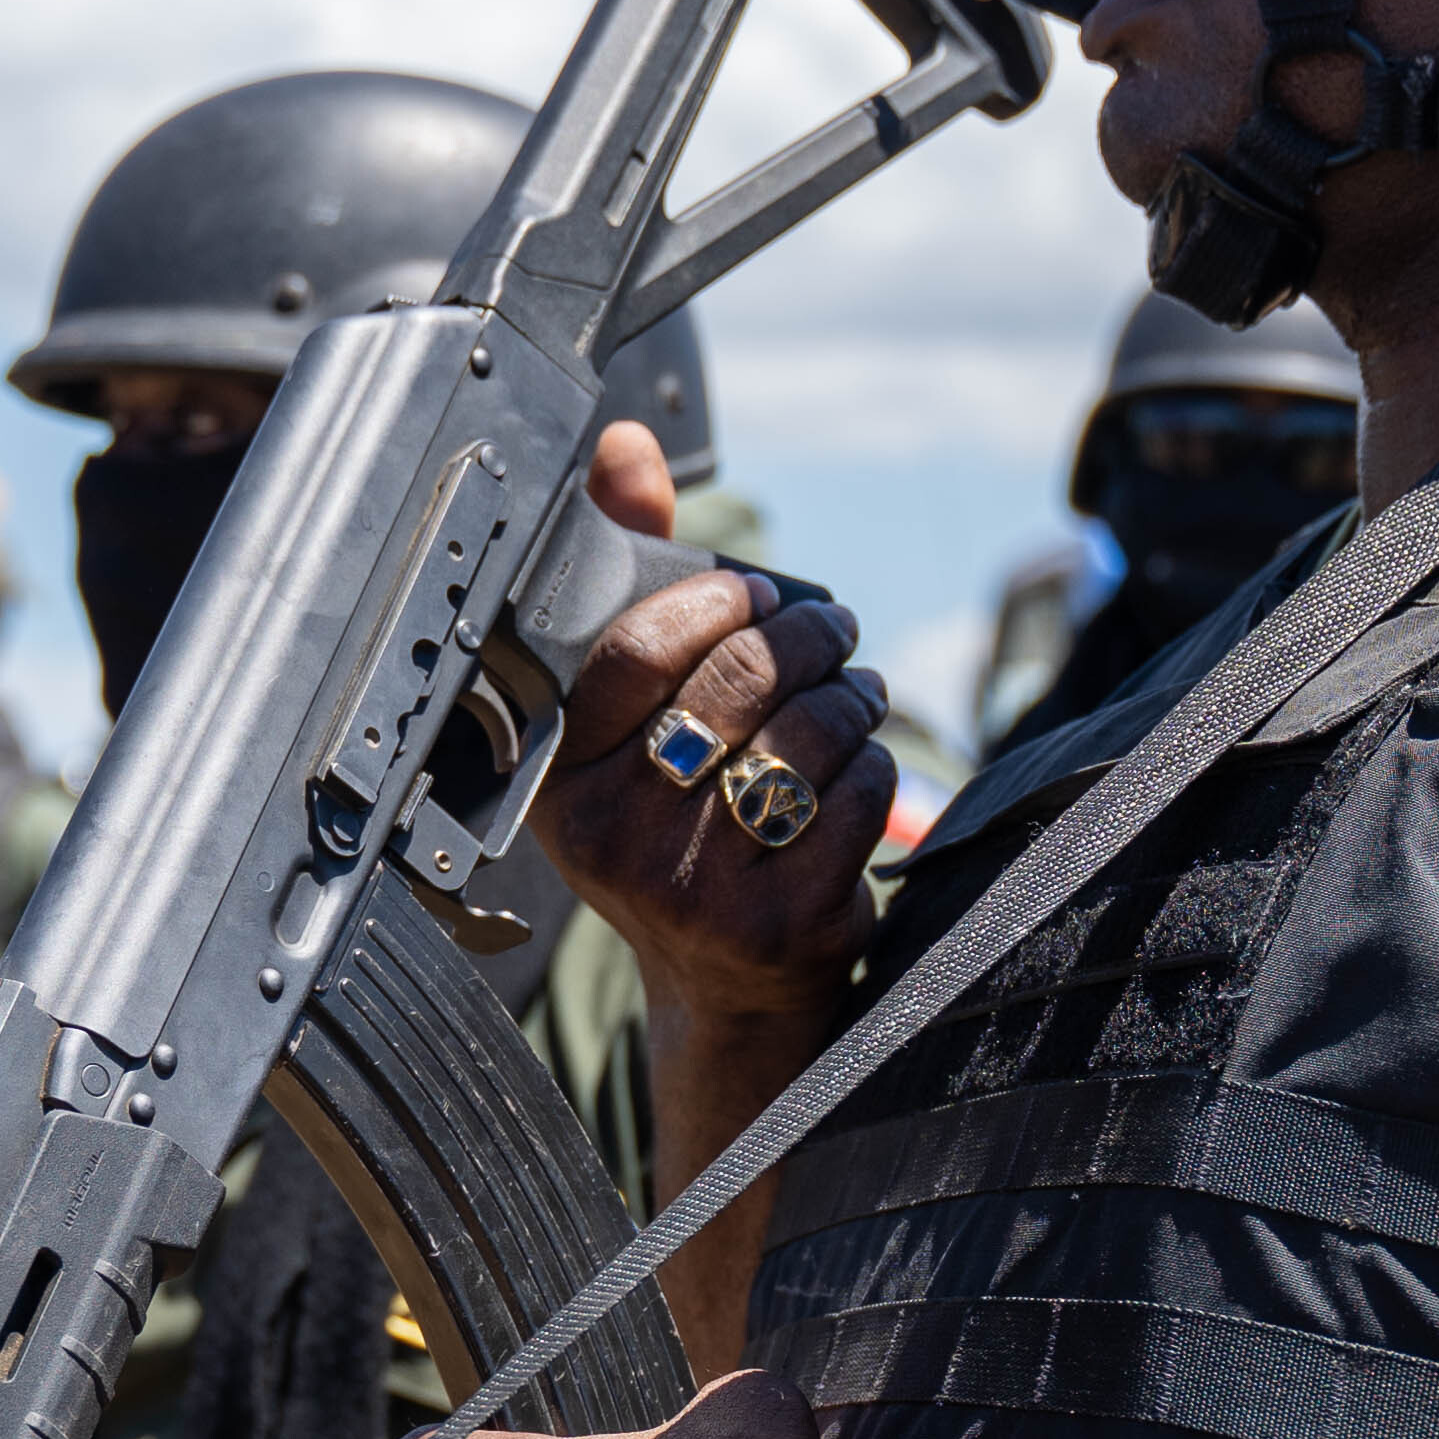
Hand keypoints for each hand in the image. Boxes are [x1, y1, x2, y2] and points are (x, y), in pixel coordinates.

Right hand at [534, 433, 890, 1032]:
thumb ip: (631, 582)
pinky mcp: (785, 923)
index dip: (715, 600)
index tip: (759, 590)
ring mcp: (699, 888)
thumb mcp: (631, 729)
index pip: (637, 649)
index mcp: (562, 784)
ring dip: (851, 695)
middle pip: (739, 681)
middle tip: (831, 629)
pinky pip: (859, 794)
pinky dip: (876, 764)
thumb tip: (623, 444)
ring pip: (809, 732)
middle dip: (807, 636)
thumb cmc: (679, 826)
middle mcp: (617, 841)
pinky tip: (863, 763)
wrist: (727, 994)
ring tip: (855, 691)